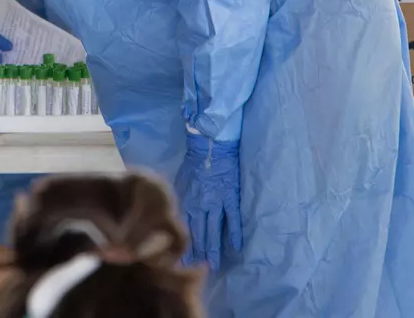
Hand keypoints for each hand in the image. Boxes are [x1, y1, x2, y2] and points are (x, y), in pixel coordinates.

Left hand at [178, 133, 241, 270]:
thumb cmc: (195, 162)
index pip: (184, 227)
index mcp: (188, 200)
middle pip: (199, 232)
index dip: (182, 241)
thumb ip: (182, 199)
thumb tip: (176, 214)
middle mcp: (201, 205)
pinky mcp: (231, 198)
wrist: (211, 147)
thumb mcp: (182, 181)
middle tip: (196, 267)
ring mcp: (217, 202)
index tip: (179, 256)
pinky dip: (234, 233)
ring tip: (214, 262)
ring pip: (215, 229)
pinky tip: (236, 246)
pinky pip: (233, 218)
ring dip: (214, 246)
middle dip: (197, 250)